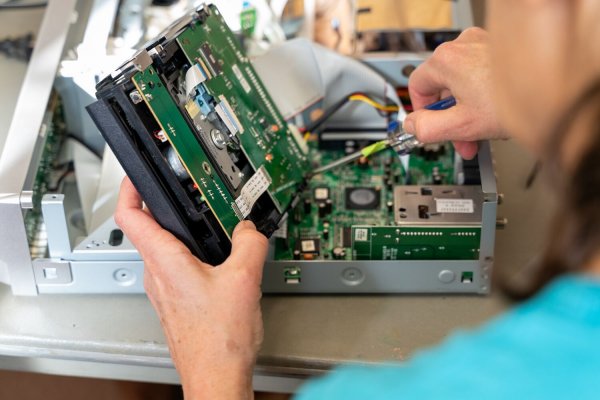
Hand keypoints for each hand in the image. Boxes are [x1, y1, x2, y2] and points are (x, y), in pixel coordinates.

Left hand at [115, 177, 267, 399]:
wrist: (216, 377)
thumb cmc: (218, 341)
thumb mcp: (243, 280)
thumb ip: (249, 244)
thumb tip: (250, 229)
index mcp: (164, 262)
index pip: (129, 214)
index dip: (129, 187)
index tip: (138, 172)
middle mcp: (157, 275)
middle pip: (149, 228)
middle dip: (167, 205)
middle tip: (185, 191)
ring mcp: (164, 290)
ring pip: (166, 249)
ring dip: (183, 231)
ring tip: (207, 222)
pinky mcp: (176, 301)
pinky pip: (178, 267)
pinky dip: (193, 253)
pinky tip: (218, 259)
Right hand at [403, 27, 506, 159]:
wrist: (555, 95)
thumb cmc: (515, 103)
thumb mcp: (461, 125)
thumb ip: (426, 129)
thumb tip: (411, 127)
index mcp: (445, 61)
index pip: (416, 87)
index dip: (422, 113)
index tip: (430, 127)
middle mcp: (461, 46)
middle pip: (441, 88)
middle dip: (449, 118)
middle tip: (460, 139)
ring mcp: (481, 44)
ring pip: (461, 84)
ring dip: (465, 110)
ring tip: (481, 130)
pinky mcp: (498, 50)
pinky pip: (478, 76)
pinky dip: (481, 96)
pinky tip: (494, 114)